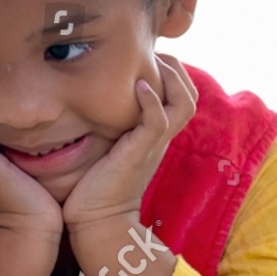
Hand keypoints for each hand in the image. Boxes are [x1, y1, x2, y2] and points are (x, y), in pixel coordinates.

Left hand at [62, 54, 197, 232]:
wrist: (97, 221)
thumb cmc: (94, 185)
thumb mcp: (105, 146)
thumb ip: (108, 125)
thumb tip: (87, 99)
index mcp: (154, 135)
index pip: (180, 97)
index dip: (173, 74)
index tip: (149, 57)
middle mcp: (159, 138)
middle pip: (190, 96)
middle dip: (177, 70)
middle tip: (157, 54)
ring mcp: (152, 145)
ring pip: (183, 104)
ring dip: (171, 79)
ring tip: (153, 63)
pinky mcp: (139, 152)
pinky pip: (158, 121)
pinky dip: (151, 101)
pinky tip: (139, 86)